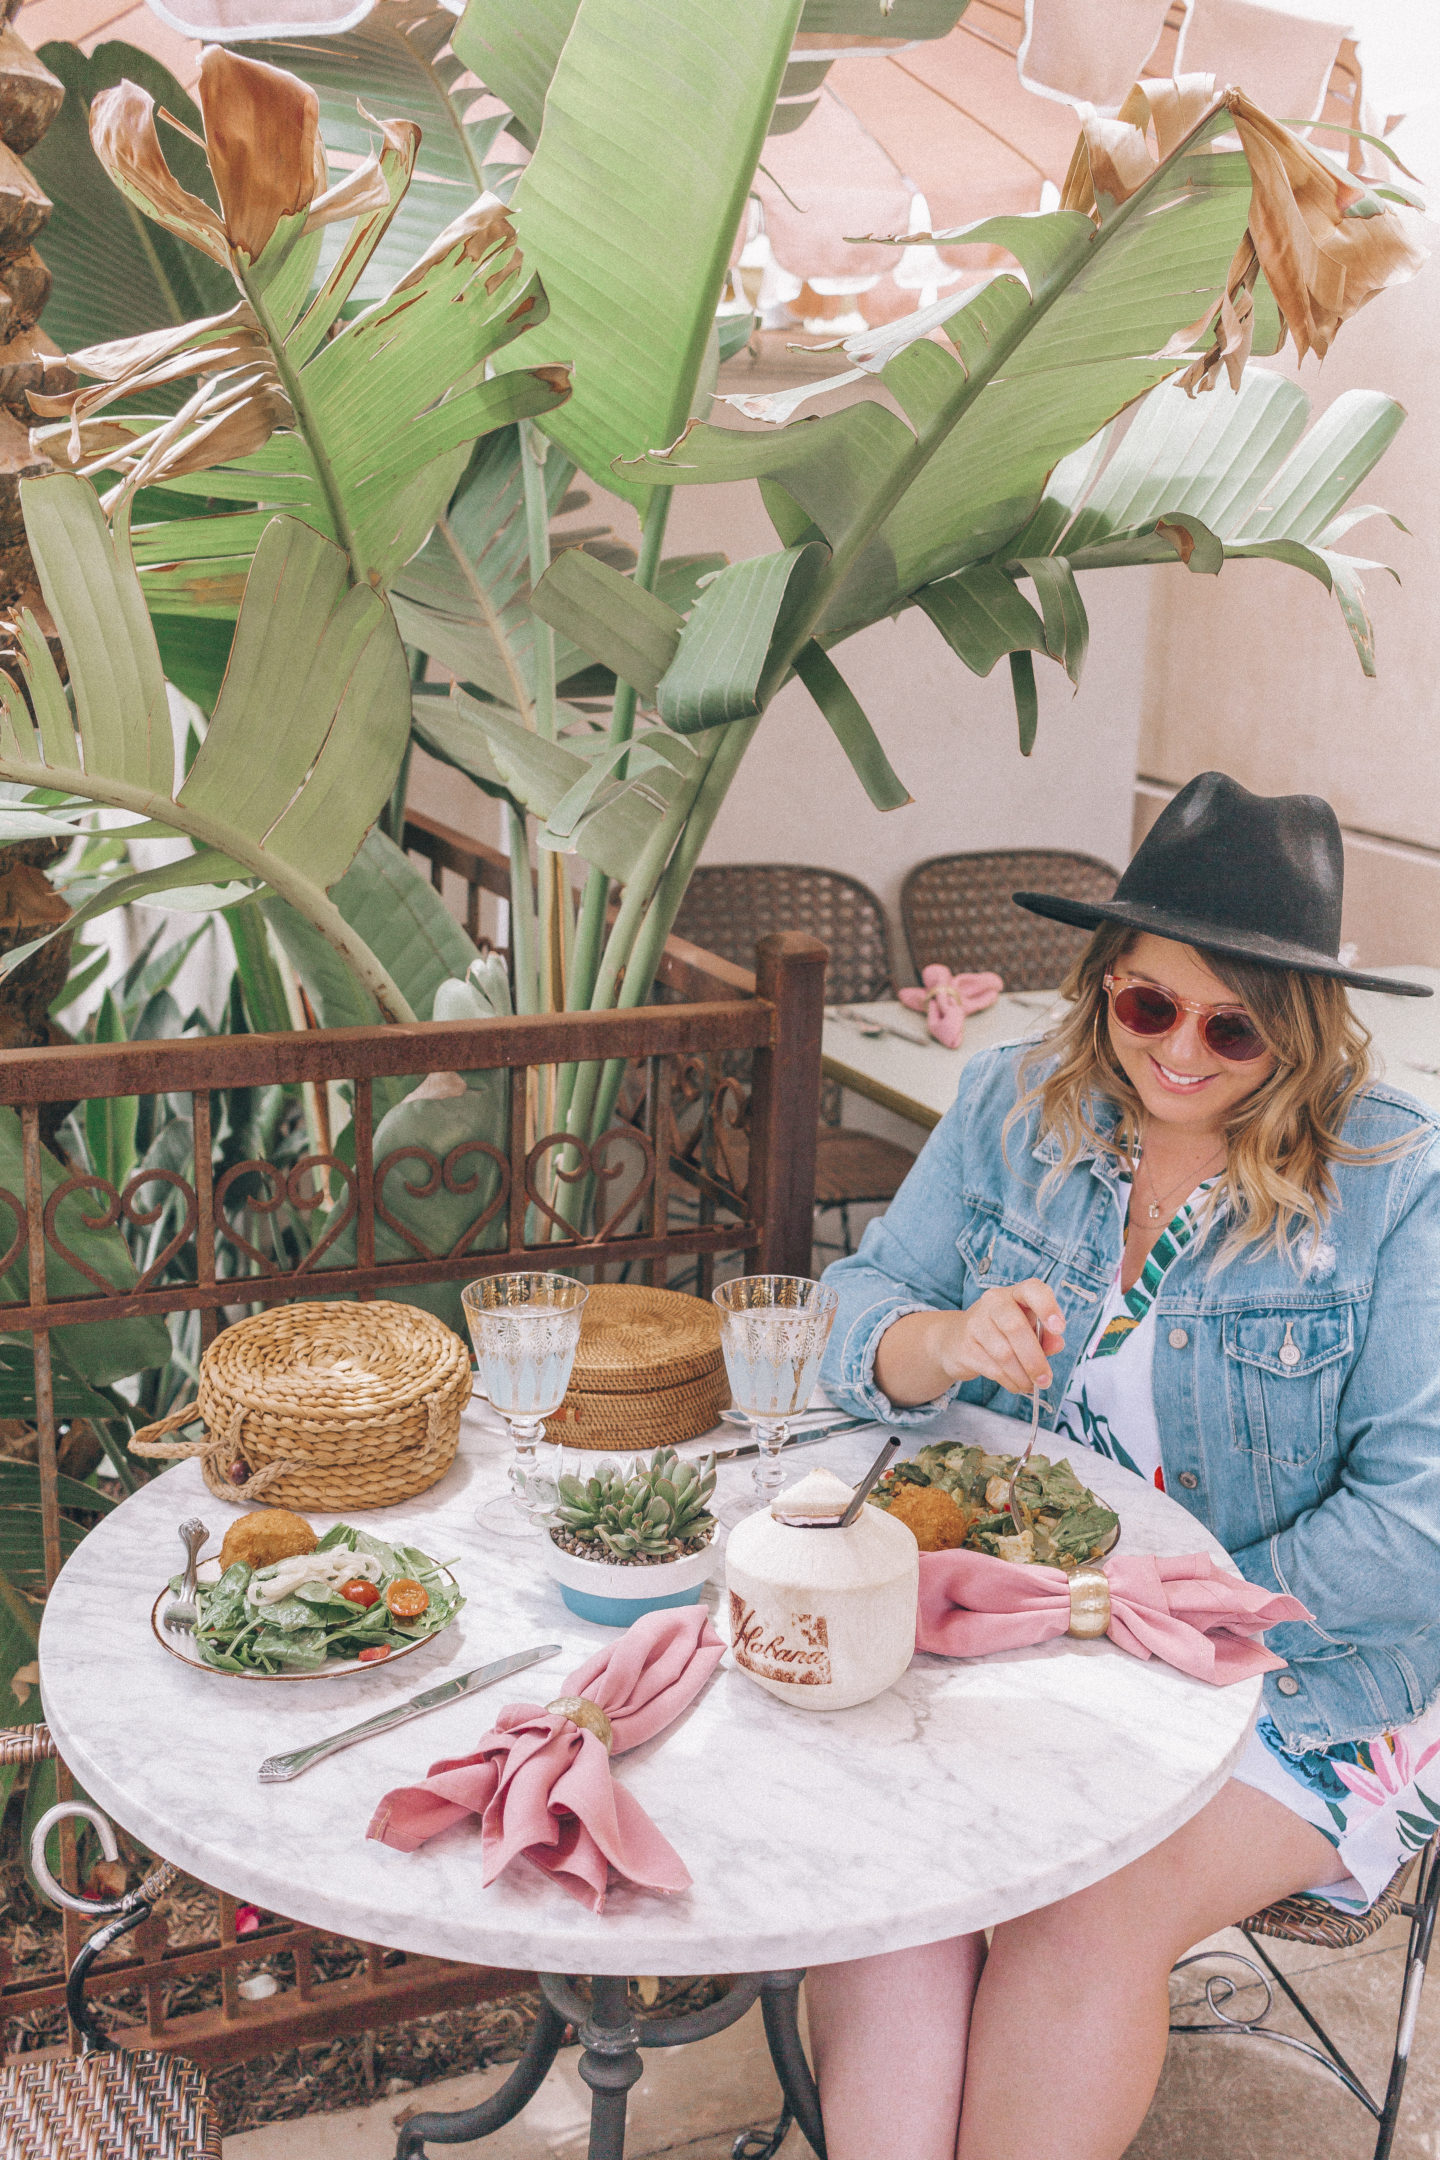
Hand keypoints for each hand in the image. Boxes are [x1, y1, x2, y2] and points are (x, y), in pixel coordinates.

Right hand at [930, 1279, 1064, 1395]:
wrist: (955, 1339)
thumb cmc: (1000, 1332)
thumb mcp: (1027, 1329)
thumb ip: (1046, 1336)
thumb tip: (1058, 1344)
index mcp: (1015, 1294)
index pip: (1032, 1290)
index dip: (1047, 1307)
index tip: (1059, 1329)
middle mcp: (993, 1302)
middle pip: (1016, 1328)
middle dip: (1034, 1359)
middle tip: (1045, 1380)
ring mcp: (975, 1323)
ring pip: (1004, 1353)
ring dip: (1022, 1375)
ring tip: (1030, 1386)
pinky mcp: (965, 1346)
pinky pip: (992, 1368)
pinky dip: (1009, 1381)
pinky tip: (1015, 1385)